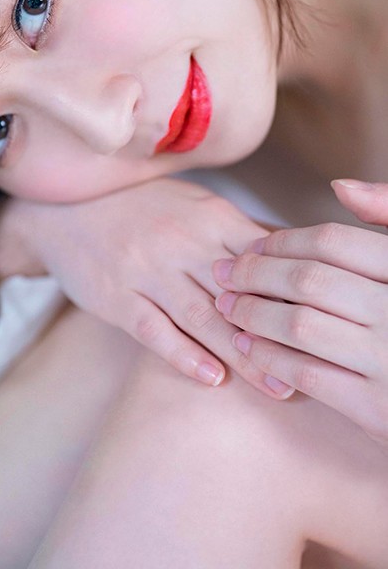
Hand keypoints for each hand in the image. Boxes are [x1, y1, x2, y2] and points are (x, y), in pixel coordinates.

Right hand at [0, 178, 294, 397]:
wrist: (65, 209)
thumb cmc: (139, 207)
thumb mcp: (191, 204)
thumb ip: (236, 229)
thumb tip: (290, 251)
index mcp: (208, 217)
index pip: (261, 259)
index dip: (291, 292)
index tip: (320, 322)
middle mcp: (181, 243)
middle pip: (238, 294)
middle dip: (276, 332)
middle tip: (308, 368)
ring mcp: (146, 270)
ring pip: (201, 316)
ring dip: (240, 353)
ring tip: (273, 385)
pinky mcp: (117, 296)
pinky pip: (154, 329)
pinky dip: (183, 354)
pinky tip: (210, 377)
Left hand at [213, 179, 387, 447]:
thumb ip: (387, 216)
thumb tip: (339, 186)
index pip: (332, 242)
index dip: (284, 241)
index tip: (253, 246)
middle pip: (308, 280)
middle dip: (255, 274)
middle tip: (222, 272)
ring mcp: (387, 360)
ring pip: (299, 325)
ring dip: (252, 313)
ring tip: (226, 305)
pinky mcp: (375, 407)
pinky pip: (306, 373)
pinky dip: (268, 355)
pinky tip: (245, 345)